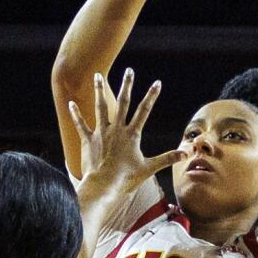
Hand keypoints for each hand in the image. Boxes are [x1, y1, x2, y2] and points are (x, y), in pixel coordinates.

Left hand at [68, 68, 179, 214]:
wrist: (103, 187)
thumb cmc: (126, 179)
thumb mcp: (149, 168)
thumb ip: (167, 158)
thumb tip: (186, 154)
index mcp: (132, 135)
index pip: (144, 111)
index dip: (151, 96)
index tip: (157, 83)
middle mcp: (116, 130)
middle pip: (123, 103)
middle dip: (127, 86)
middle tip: (129, 71)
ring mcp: (101, 134)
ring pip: (100, 107)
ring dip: (99, 91)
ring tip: (97, 75)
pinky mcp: (88, 141)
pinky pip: (80, 125)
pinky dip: (75, 114)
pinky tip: (71, 103)